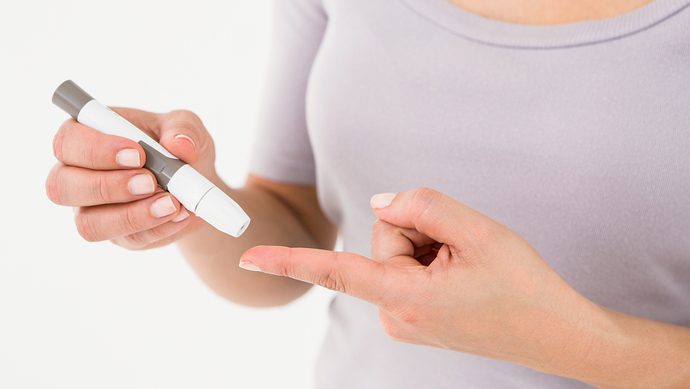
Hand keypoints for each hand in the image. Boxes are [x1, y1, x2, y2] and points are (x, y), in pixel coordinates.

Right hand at [46, 108, 216, 248]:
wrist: (196, 184)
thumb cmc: (177, 146)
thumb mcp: (186, 125)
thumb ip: (183, 128)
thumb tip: (180, 145)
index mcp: (86, 135)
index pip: (68, 142)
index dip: (97, 150)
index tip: (138, 154)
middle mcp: (77, 174)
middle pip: (61, 186)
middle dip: (109, 186)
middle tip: (151, 182)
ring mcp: (91, 210)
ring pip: (89, 224)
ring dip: (132, 216)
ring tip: (171, 204)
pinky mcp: (116, 235)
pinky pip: (126, 240)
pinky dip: (157, 228)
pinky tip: (180, 215)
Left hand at [239, 187, 599, 372]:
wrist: (555, 331)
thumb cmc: (522, 285)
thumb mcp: (478, 232)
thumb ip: (422, 205)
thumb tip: (381, 204)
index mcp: (406, 299)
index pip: (335, 272)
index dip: (289, 262)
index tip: (247, 261)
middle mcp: (395, 316)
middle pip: (384, 238)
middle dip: (420, 231)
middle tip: (464, 251)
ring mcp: (402, 320)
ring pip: (396, 252)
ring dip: (431, 246)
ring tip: (467, 266)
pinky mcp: (410, 317)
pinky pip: (406, 268)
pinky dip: (432, 261)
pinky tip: (462, 275)